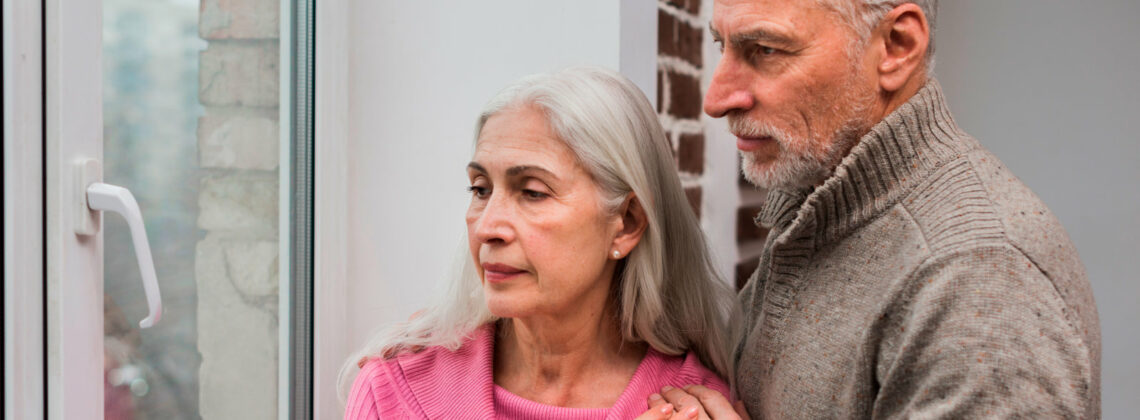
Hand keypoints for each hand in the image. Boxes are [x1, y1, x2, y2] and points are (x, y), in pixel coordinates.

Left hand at [634, 385, 749, 419]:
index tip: (688, 387)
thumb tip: (739, 401)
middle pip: (690, 406)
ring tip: (653, 398)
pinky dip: (656, 416)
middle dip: (675, 394)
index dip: (698, 390)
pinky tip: (651, 412)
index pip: (712, 398)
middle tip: (664, 389)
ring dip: (660, 405)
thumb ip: (744, 419)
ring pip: (673, 416)